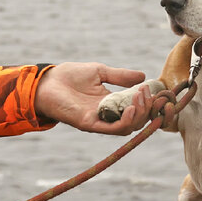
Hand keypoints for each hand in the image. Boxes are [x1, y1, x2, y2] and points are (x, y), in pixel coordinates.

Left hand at [35, 63, 151, 134]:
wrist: (47, 81)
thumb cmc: (70, 76)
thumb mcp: (100, 72)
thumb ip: (120, 76)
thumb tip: (144, 77)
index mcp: (111, 103)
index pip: (137, 109)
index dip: (148, 103)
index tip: (154, 90)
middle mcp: (107, 115)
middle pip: (136, 121)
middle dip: (146, 108)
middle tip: (146, 93)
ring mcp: (99, 121)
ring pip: (127, 127)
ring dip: (138, 114)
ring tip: (139, 98)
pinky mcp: (89, 124)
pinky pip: (112, 129)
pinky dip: (125, 121)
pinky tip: (131, 108)